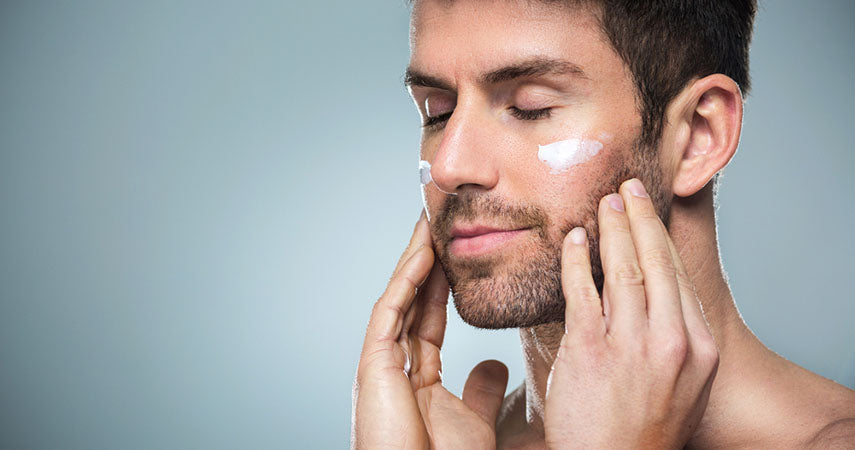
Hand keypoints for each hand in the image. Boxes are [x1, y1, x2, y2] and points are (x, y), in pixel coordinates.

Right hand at [351, 212, 509, 448]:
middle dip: (423, 262)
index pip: (428, 317)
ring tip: (428, 225)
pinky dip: (407, 282)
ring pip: (398, 299)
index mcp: (413, 375)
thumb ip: (481, 388)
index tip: (453, 254)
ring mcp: (380, 361)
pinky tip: (423, 255)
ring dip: (413, 261)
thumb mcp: (473, 418)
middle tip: (436, 224)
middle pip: (410, 300)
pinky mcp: (373, 362)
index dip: (440, 285)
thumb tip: (495, 362)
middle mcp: (392, 363)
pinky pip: (391, 312)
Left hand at [544, 179, 718, 448]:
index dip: (660, 238)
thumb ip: (672, 337)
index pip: (678, 276)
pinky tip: (571, 239)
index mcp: (698, 347)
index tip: (648, 212)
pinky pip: (582, 290)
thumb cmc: (643, 428)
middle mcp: (671, 341)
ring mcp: (632, 345)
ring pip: (624, 269)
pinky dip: (575, 259)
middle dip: (640, 218)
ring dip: (612, 229)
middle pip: (656, 263)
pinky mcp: (591, 350)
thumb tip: (652, 293)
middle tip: (627, 187)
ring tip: (603, 202)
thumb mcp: (680, 383)